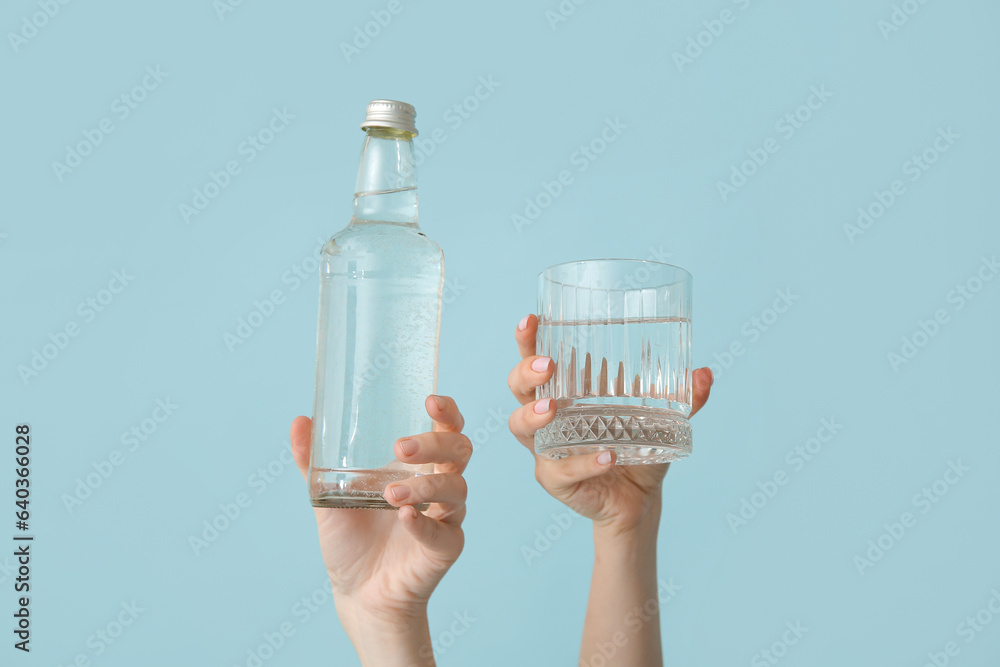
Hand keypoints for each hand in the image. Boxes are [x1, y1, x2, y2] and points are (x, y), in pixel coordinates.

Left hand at [289, 395, 470, 664]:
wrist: (357, 593)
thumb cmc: (351, 542)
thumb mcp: (327, 497)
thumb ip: (314, 462)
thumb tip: (299, 421)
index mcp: (418, 466)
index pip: (447, 429)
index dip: (447, 413)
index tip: (430, 401)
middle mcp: (439, 485)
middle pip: (458, 450)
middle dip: (435, 443)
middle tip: (400, 448)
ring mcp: (446, 516)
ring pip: (455, 488)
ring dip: (425, 485)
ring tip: (390, 494)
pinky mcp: (446, 546)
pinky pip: (443, 531)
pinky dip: (424, 522)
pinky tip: (404, 518)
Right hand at [507, 315, 712, 534]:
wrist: (639, 500)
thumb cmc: (637, 450)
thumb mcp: (662, 420)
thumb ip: (684, 398)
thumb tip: (705, 373)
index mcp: (565, 393)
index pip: (535, 361)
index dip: (528, 340)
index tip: (531, 319)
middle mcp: (548, 419)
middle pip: (518, 389)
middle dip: (526, 373)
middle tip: (547, 366)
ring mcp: (547, 450)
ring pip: (521, 429)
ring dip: (532, 415)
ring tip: (553, 408)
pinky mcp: (556, 481)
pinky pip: (561, 470)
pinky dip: (584, 462)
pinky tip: (606, 456)